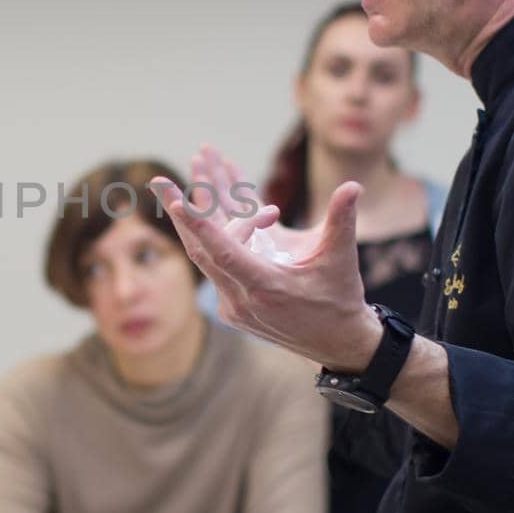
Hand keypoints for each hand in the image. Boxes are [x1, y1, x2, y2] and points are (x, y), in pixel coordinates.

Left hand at [153, 152, 377, 370]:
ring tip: (194, 170)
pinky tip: (214, 193)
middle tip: (159, 181)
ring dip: (199, 214)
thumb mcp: (341, 260)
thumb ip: (342, 221)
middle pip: (201, 249)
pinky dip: (214, 229)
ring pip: (206, 252)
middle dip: (182, 212)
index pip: (224, 253)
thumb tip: (354, 186)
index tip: (174, 202)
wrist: (335, 342)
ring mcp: (233, 302)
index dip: (198, 226)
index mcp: (266, 287)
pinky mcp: (232, 300)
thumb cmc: (339, 299)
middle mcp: (242, 298)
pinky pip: (215, 258)